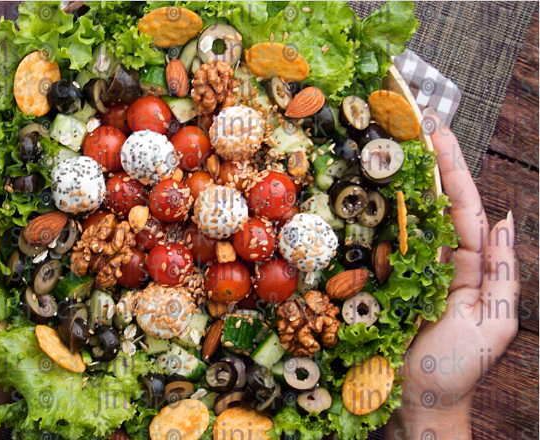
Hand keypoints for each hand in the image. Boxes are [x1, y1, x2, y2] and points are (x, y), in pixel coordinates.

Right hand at [383, 114, 518, 438]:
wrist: (418, 400)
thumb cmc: (459, 367)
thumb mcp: (495, 322)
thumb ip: (503, 272)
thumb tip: (508, 220)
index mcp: (472, 264)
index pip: (463, 207)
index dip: (452, 168)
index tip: (437, 131)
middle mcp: (439, 258)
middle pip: (432, 202)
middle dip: (425, 161)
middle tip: (410, 119)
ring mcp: (407, 267)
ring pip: (403, 216)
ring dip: (396, 180)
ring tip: (385, 143)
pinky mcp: (380, 279)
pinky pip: (376, 243)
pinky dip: (371, 215)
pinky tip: (363, 190)